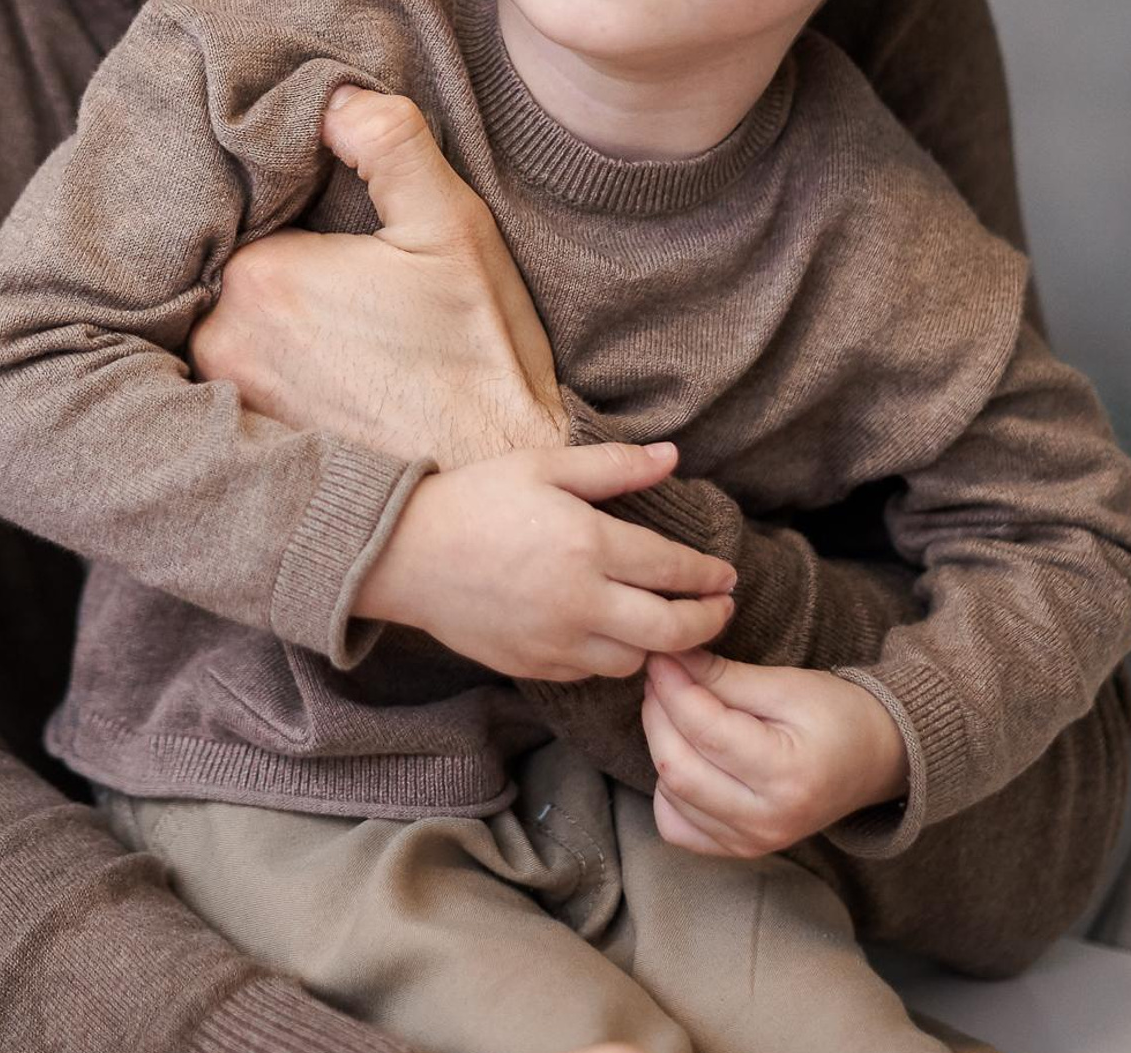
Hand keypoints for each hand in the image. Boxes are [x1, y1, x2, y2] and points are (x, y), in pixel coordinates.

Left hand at [189, 87, 562, 464]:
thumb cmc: (481, 357)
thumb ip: (391, 142)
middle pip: (231, 269)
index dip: (291, 208)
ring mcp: (224, 399)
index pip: (246, 209)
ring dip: (264, 320)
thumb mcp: (453, 228)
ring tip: (335, 332)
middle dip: (274, 264)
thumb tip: (333, 96)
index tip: (334, 230)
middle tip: (342, 287)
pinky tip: (321, 376)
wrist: (493, 491)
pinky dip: (261, 370)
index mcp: (261, 276)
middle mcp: (220, 340)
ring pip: (228, 324)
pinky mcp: (240, 446)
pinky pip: (230, 382)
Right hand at [355, 443, 737, 680]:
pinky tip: (612, 636)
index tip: (726, 575)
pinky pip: (592, 673)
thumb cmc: (473, 500)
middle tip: (721, 609)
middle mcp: (581, 603)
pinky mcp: (534, 666)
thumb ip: (613, 466)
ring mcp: (557, 642)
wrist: (404, 554)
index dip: (708, 575)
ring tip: (668, 625)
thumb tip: (672, 457)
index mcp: (588, 546)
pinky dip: (614, 658)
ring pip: (635, 661)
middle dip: (707, 621)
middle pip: (671, 631)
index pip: (673, 570)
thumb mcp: (542, 466)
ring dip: (661, 645)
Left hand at [641, 648, 908, 856]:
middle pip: (677, 766)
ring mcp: (753, 841)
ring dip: (659, 743)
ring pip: (670, 793)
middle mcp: (768, 820)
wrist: (874, 760)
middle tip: (662, 676)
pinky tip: (687, 756)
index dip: (671, 686)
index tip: (661, 655)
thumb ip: (723, 677)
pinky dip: (668, 789)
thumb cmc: (836, 715)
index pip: (703, 730)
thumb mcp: (786, 685)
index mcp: (787, 776)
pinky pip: (676, 826)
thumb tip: (667, 658)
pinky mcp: (740, 848)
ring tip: (674, 707)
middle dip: (657, 712)